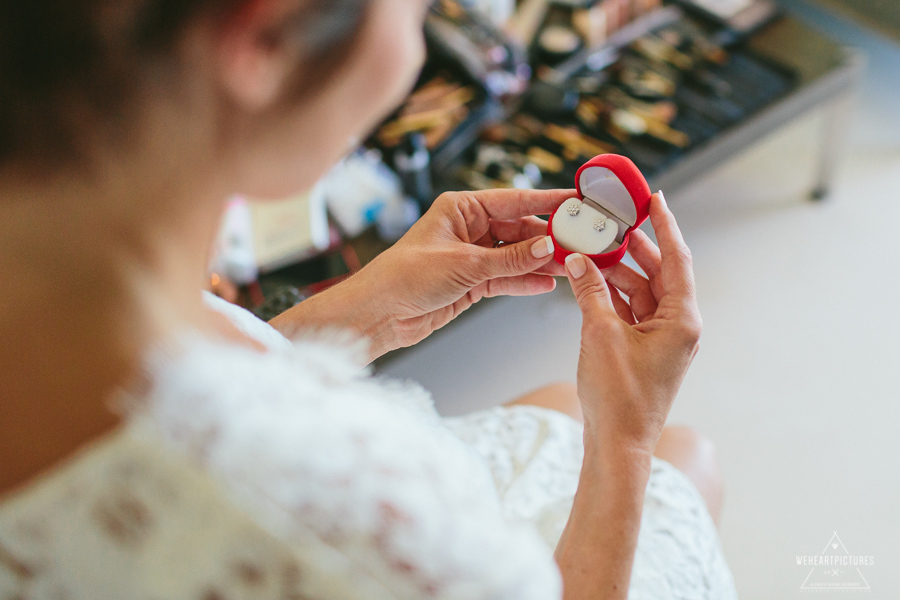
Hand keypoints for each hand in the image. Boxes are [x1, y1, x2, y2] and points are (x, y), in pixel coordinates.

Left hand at [271, 188, 570, 360]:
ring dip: (542, 262)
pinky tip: (547, 283)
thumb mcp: (464, 265)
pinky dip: (525, 281)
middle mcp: (468, 228)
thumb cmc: (404, 277)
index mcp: (461, 208)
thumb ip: (510, 259)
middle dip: (550, 238)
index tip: (578, 203)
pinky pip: (506, 278)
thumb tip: (549, 246)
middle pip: (520, 229)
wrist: (378, 315)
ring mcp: (471, 256)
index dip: (548, 203)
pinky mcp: (471, 282)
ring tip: (573, 266)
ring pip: (517, 256)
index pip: (515, 201)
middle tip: (583, 244)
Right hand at [564, 192, 701, 455]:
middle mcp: (677, 325)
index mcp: (681, 319)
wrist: (617, 444)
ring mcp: (661, 338)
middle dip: (633, 247)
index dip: (664, 225)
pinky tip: (588, 280)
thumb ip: (590, 291)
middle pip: (657, 272)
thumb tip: (578, 261)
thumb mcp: (599, 334)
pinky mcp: (643, 349)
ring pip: (640, 291)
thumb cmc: (618, 396)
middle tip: (611, 221)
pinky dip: (610, 295)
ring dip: (615, 272)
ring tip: (589, 251)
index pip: (676, 258)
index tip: (654, 198)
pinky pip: (629, 310)